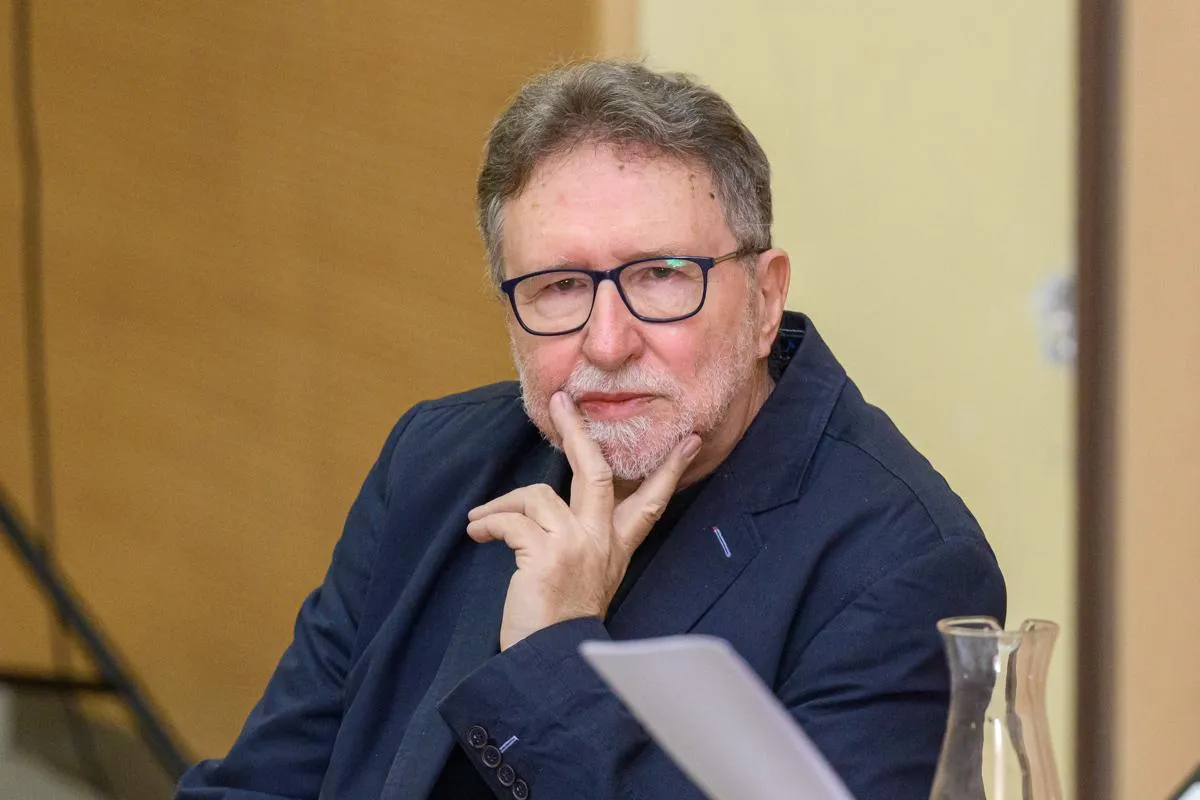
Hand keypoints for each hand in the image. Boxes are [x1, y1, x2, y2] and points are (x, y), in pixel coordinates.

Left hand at [466, 391, 700, 649]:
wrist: (549, 662)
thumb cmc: (559, 621)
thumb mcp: (586, 576)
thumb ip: (583, 539)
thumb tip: (553, 507)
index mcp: (616, 547)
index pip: (650, 500)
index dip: (669, 470)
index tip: (689, 441)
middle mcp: (602, 541)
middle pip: (596, 470)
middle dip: (578, 430)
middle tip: (562, 400)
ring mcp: (576, 545)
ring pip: (538, 495)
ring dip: (503, 503)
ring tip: (481, 520)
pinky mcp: (547, 555)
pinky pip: (512, 521)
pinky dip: (489, 523)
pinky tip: (477, 534)